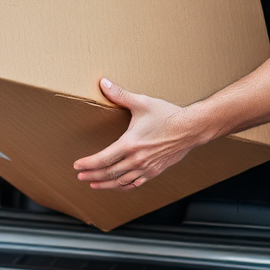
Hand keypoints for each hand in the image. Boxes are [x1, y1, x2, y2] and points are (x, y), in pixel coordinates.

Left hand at [73, 79, 206, 190]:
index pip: (103, 159)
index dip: (88, 164)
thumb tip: (103, 83)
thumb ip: (120, 95)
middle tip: (80, 177)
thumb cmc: (168, 115)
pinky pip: (136, 183)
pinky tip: (119, 185)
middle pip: (109, 173)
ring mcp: (147, 168)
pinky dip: (124, 186)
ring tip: (94, 184)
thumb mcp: (142, 103)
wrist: (191, 129)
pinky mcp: (155, 171)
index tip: (77, 166)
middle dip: (92, 176)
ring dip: (106, 184)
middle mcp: (137, 160)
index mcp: (130, 144)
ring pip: (121, 182)